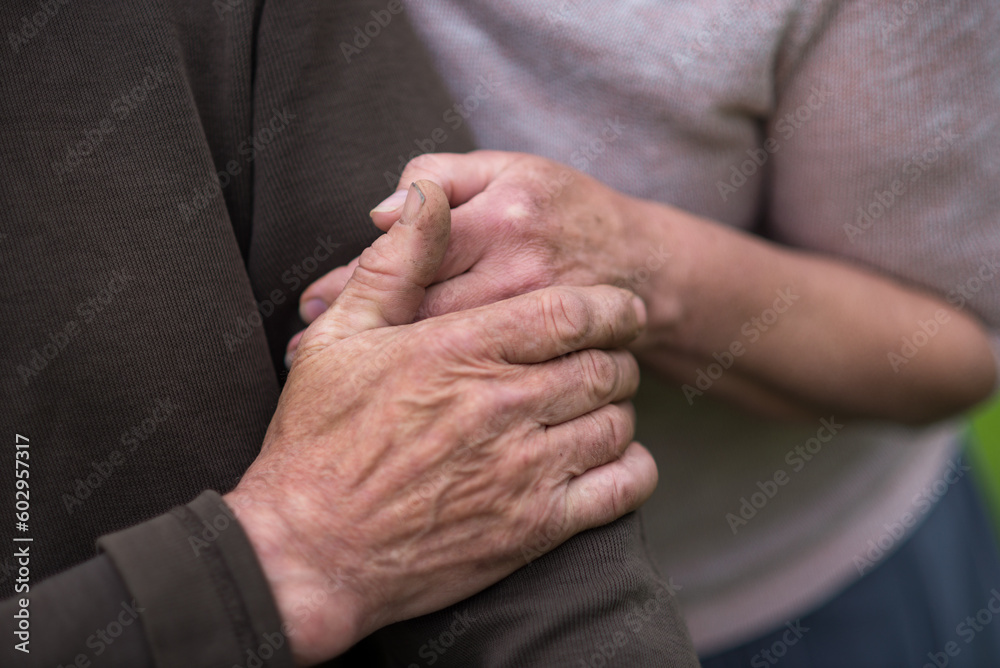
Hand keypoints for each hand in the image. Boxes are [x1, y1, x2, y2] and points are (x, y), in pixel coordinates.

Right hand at [225, 180, 655, 663]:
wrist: (307, 552)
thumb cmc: (317, 441)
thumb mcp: (340, 337)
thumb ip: (395, 262)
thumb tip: (426, 194)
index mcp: (463, 350)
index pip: (570, 313)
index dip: (610, 306)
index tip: (620, 308)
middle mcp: (504, 405)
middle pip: (602, 365)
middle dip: (614, 355)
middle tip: (604, 358)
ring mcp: (524, 470)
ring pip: (616, 423)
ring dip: (617, 408)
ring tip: (598, 406)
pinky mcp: (533, 529)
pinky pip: (619, 490)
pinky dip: (632, 469)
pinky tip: (613, 460)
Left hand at [288, 152, 673, 362]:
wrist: (644, 269)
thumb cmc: (561, 211)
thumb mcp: (506, 169)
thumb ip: (439, 175)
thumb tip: (379, 210)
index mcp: (502, 223)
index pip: (410, 255)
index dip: (351, 284)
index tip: (308, 307)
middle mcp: (519, 279)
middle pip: (419, 316)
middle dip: (357, 339)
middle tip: (305, 357)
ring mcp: (541, 333)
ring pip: (448, 359)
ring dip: (389, 375)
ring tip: (340, 389)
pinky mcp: (558, 371)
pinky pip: (492, 391)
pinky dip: (444, 399)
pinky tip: (410, 409)